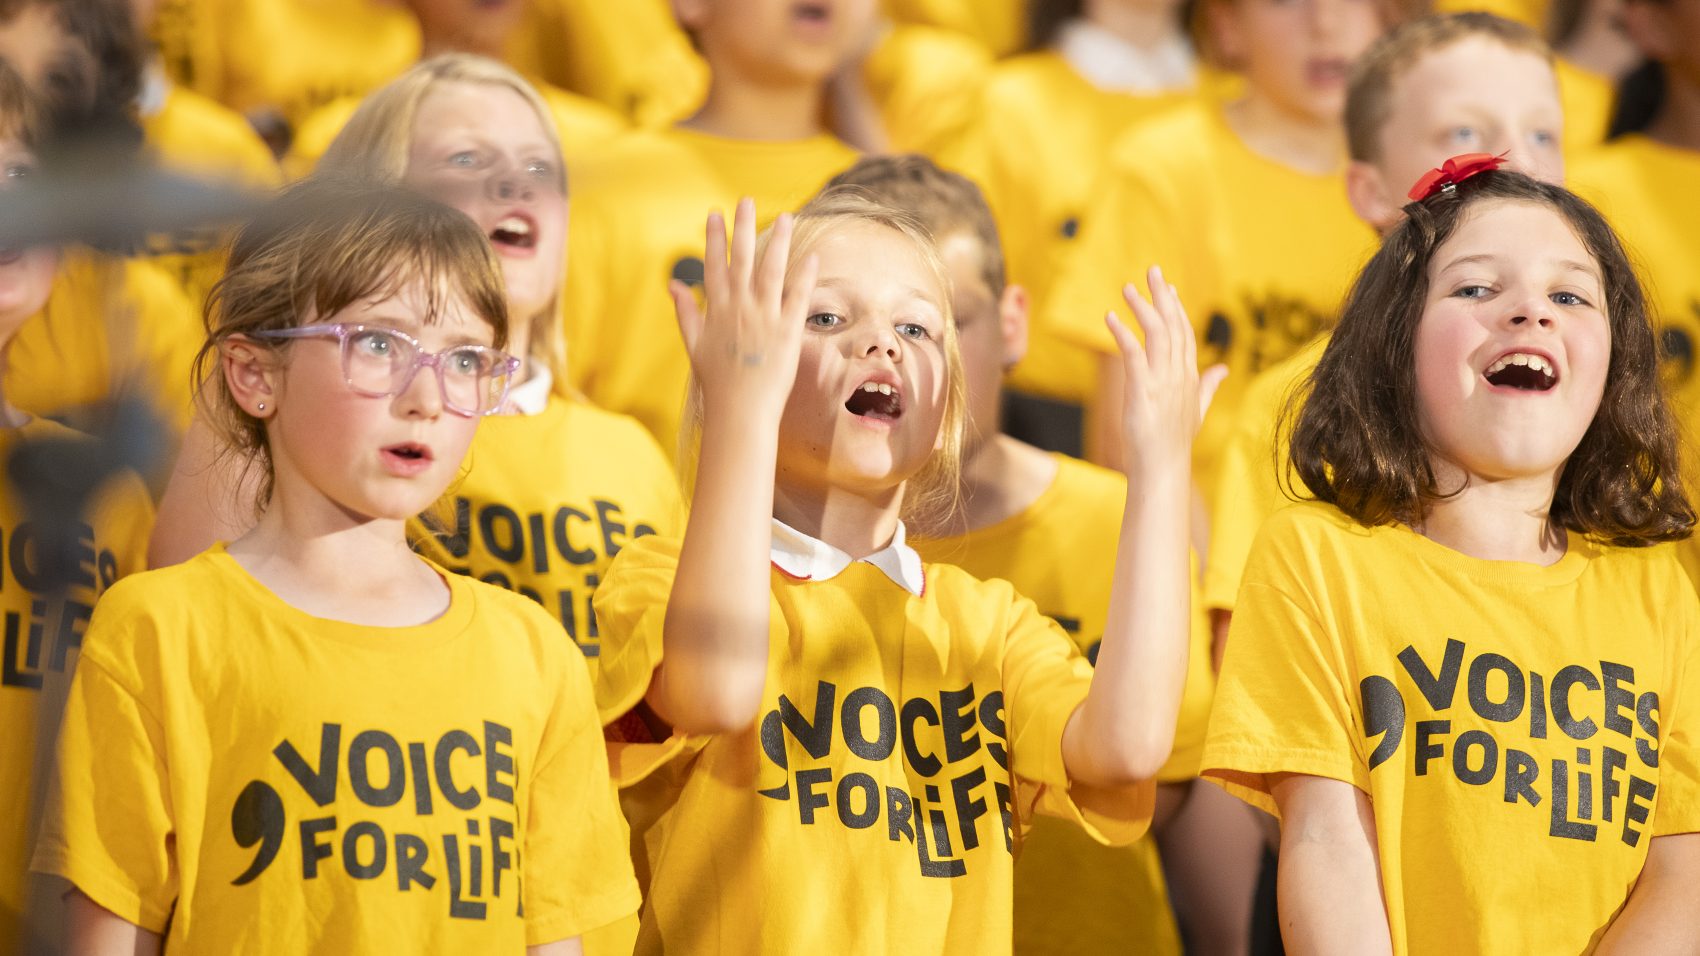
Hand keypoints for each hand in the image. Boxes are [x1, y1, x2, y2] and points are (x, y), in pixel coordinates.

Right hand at [670, 198, 819, 422]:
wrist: (740, 410)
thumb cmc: (717, 381)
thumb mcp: (694, 344)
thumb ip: (686, 311)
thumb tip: (673, 285)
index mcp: (717, 310)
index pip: (714, 266)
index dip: (715, 239)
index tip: (716, 214)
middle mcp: (740, 308)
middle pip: (742, 259)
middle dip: (744, 228)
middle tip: (746, 201)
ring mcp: (764, 317)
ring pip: (772, 270)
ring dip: (778, 242)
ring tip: (785, 216)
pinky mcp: (787, 330)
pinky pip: (797, 297)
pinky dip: (804, 275)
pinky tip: (810, 255)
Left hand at [1103, 266, 1225, 479]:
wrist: (1163, 467)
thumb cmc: (1175, 442)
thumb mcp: (1197, 409)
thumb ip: (1209, 386)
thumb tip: (1222, 370)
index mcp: (1190, 376)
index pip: (1185, 333)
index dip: (1176, 307)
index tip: (1166, 286)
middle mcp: (1179, 374)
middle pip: (1173, 325)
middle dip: (1162, 295)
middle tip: (1151, 270)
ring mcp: (1163, 381)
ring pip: (1156, 333)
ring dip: (1142, 308)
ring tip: (1127, 289)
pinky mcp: (1143, 390)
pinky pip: (1132, 354)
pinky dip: (1122, 333)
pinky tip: (1110, 318)